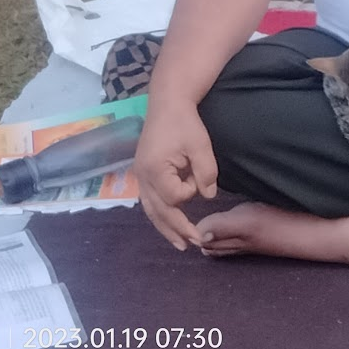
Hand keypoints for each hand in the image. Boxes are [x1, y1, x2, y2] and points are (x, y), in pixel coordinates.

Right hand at [132, 98, 218, 249]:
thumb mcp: (200, 145)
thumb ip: (206, 172)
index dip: (190, 191)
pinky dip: (159, 214)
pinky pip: (149, 201)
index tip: (197, 175)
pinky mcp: (143, 173)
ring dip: (165, 228)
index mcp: (154, 169)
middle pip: (159, 211)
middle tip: (194, 245)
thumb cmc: (184, 122)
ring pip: (151, 210)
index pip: (175, 196)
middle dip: (176, 229)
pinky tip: (168, 223)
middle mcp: (142, 176)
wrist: (167, 103)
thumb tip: (208, 197)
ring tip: (179, 244)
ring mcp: (140, 176)